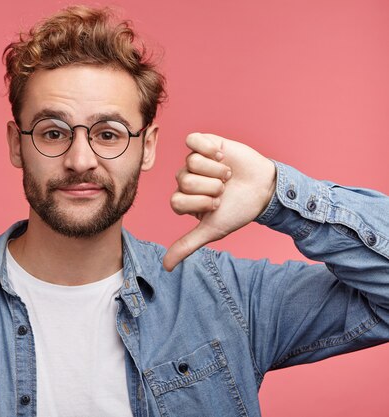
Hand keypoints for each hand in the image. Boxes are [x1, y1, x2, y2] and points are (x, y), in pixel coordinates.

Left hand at [162, 133, 276, 270]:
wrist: (264, 189)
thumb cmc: (238, 210)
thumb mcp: (212, 230)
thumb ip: (186, 245)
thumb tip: (166, 267)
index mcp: (183, 200)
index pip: (176, 201)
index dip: (200, 203)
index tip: (216, 205)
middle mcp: (185, 180)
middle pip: (184, 181)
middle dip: (210, 187)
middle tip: (223, 189)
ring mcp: (194, 161)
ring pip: (191, 162)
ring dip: (215, 170)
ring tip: (227, 174)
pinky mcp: (204, 143)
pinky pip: (193, 140)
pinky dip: (209, 149)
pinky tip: (222, 156)